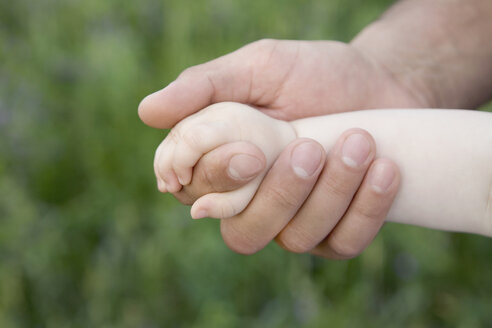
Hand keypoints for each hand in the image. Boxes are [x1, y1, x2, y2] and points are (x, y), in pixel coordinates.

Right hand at [140, 39, 404, 257]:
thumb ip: (206, 88)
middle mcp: (253, 199)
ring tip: (360, 140)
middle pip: (243, 233)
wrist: (379, 80)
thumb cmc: (313, 73)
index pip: (196, 191)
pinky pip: (342, 243)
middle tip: (310, 148)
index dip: (217, 181)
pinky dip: (365, 210)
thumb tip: (146, 112)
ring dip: (330, 193)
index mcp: (223, 162)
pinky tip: (385, 169)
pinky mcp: (336, 231)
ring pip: (295, 239)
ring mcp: (295, 220)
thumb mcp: (259, 67)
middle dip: (279, 195)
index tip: (251, 153)